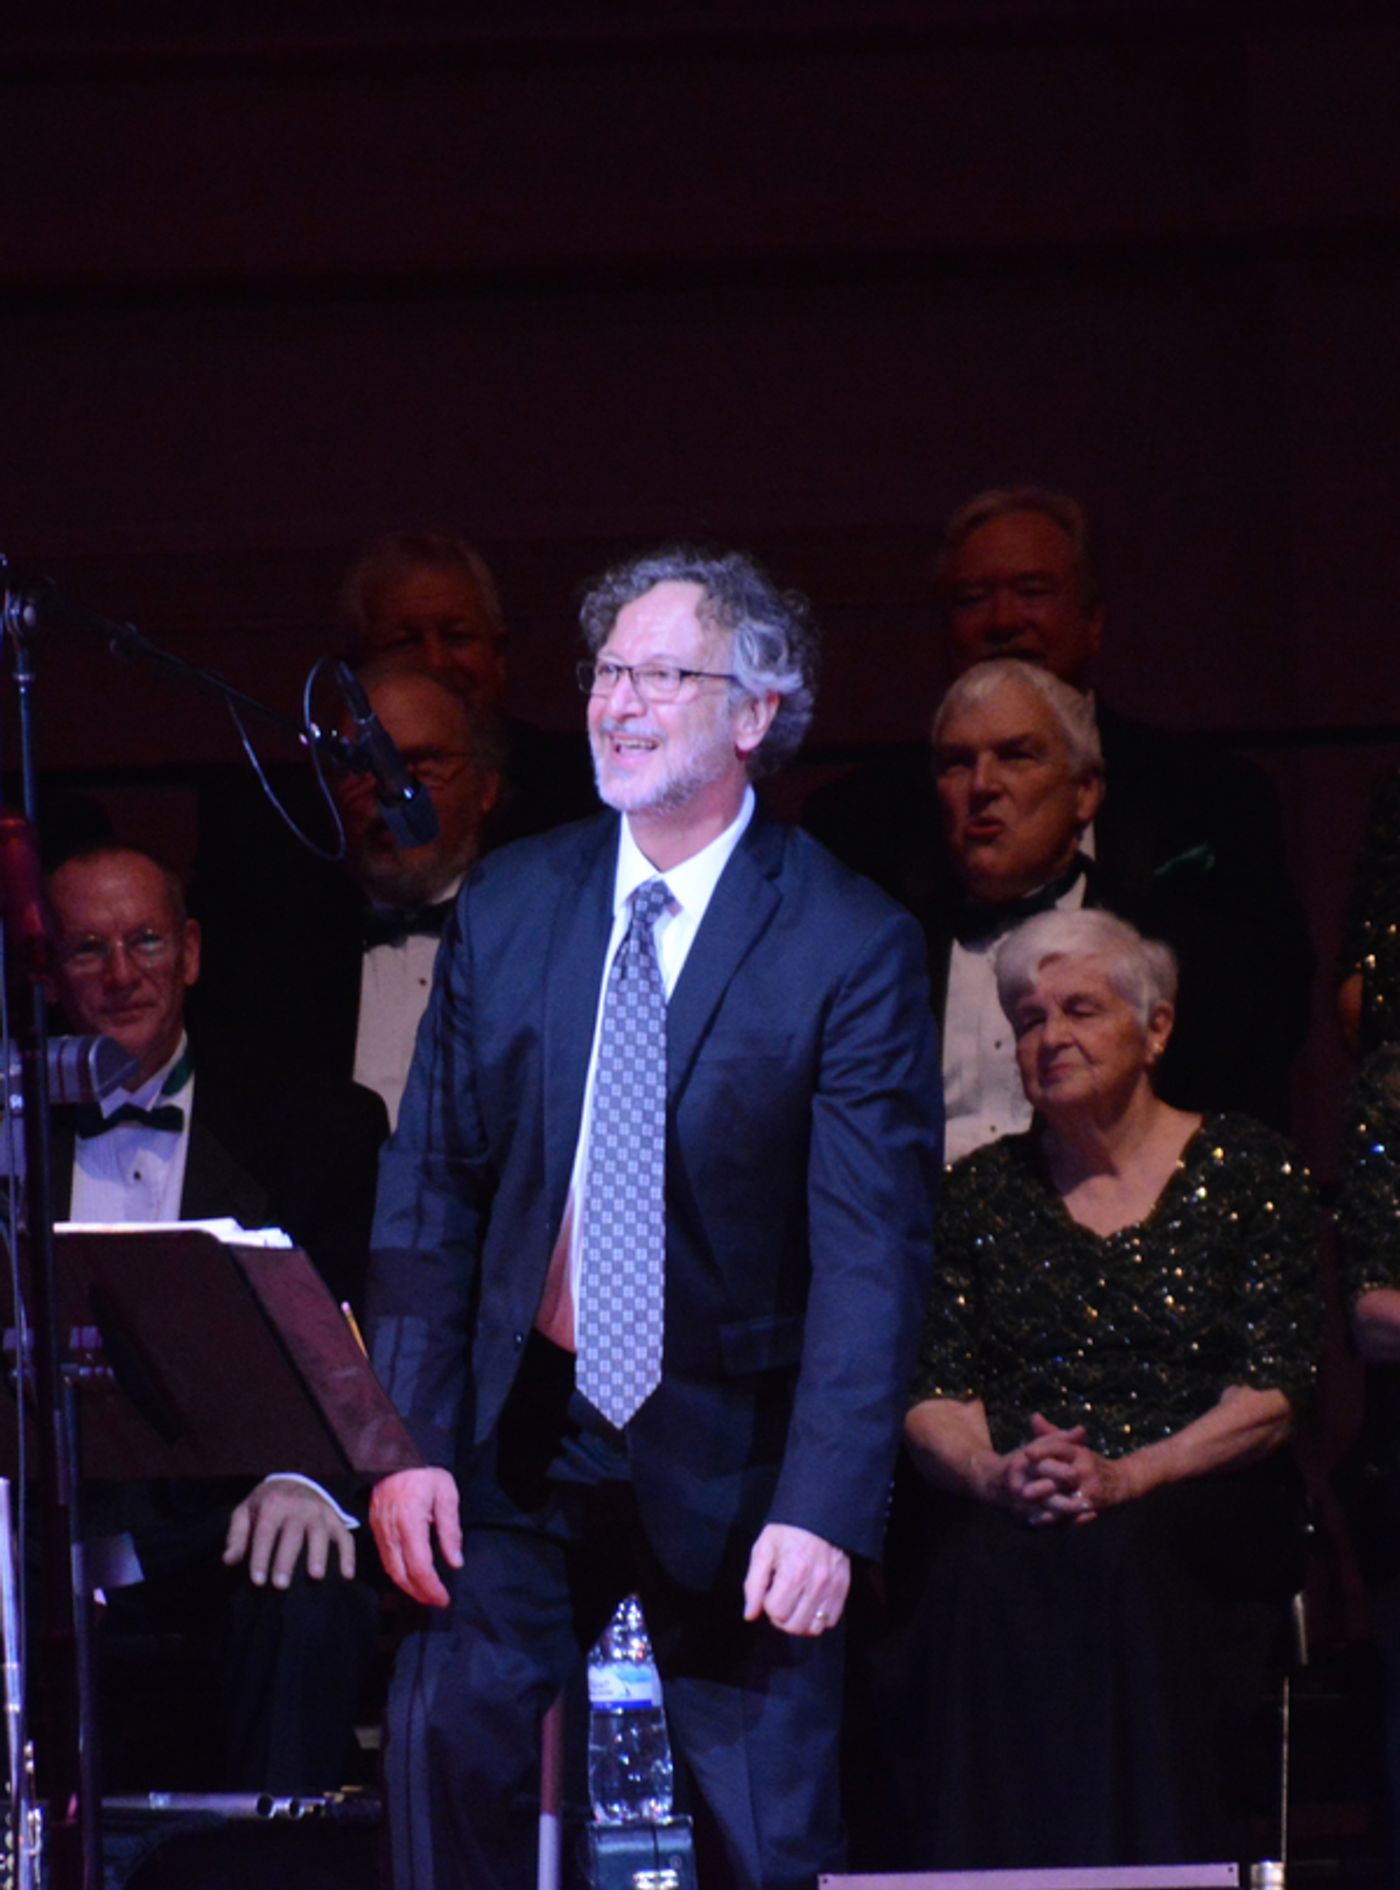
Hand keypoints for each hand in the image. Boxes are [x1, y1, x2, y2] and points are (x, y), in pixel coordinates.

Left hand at [223, 1477, 354, 1586]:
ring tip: (315, 1577)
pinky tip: (346, 1575)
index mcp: (273, 1504)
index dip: (261, 1556)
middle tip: (280, 1586)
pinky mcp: (335, 1519)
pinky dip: (348, 1555)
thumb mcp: (245, 1513)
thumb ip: (237, 1536)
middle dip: (286, 1559)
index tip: (257, 1582)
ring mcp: (319, 1512)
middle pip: (293, 1534)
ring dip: (318, 1554)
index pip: (266, 1532)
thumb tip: (229, 1561)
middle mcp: (298, 1506)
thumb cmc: (264, 1506)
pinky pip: (345, 1537)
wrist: (292, 1483)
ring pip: (320, 1533)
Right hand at [370, 1467, 462, 1607]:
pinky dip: (397, 1573)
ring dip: (407, 1587)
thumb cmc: (424, 1473)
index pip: (419, 1566)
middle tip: (435, 1600)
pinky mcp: (374, 1529)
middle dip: (419, 1593)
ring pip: (390, 1569)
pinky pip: (385, 1559)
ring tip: (425, 1593)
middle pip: (401, 1574)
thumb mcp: (446, 1494)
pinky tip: (410, 1576)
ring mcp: (379, 1531)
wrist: (393, 1456)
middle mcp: (391, 1531)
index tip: (443, 1599)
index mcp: (410, 1522)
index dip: (431, 1587)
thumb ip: (450, 1530)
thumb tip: (455, 1562)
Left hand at [742, 1523, 849, 1635]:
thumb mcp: (763, 1549)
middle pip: (793, 1626)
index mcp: (793, 1573)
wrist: (820, 1515)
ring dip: (799, 1622)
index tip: (769, 1590)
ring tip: (794, 1605)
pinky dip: (818, 1619)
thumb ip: (753, 1584)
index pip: (775, 1612)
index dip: (767, 1604)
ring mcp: (832, 1588)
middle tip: (779, 1600)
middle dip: (781, 1618)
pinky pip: (830, 1621)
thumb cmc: (787, 1532)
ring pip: (813, 1629)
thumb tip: (749, 1615)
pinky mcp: (843, 1589)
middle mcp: (815, 1584)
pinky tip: (809, 1604)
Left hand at [1016, 1412, 1133, 1521]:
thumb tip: (1033, 1417)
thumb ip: (1051, 1435)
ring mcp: (1090, 1489)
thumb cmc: (1088, 1462)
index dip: (1044, 1450)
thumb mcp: (1072, 1447)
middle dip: (1044, 1484)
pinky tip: (1037, 1521)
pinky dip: (1055, 1518)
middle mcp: (1085, 1469)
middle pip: (1063, 1476)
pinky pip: (1072, 1514)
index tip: (1026, 1453)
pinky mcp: (1092, 1505)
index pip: (1061, 1448)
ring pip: (1067, 1498)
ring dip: (1048, 1505)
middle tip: (1022, 1491)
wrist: (1121, 1482)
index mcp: (1079, 1452)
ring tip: (1028, 1510)